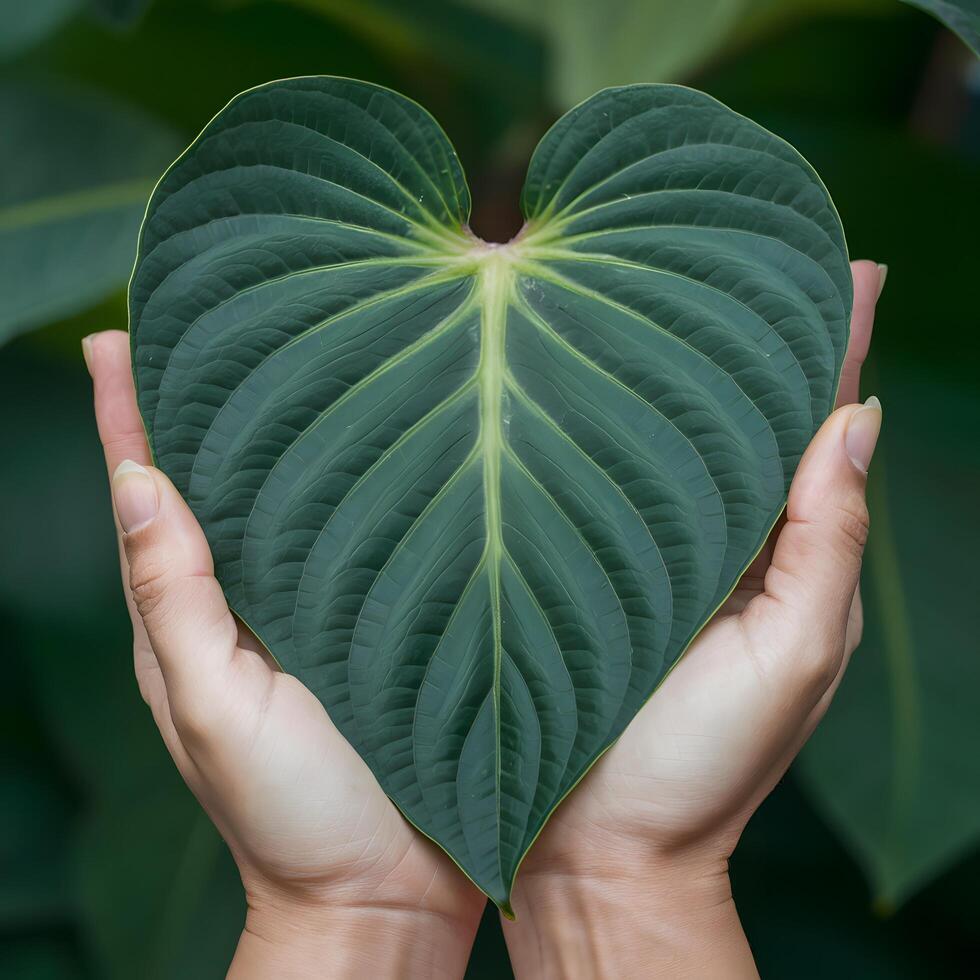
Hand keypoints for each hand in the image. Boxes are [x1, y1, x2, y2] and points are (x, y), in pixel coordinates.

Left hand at [84, 331, 484, 978]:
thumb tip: (137, 486)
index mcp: (196, 618)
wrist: (384, 890)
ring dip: (284, 430)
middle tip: (209, 317)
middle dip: (207, 401)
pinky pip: (361, 536)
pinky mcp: (383, 617)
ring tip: (290, 350)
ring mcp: (319, 607)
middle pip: (221, 483)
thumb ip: (174, 602)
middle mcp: (254, 600)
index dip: (129, 417)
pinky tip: (377, 436)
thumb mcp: (215, 710)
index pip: (151, 498)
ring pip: (294, 501)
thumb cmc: (288, 816)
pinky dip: (356, 484)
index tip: (115, 339)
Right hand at [502, 260, 885, 978]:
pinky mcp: (560, 555)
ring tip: (651, 269)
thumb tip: (859, 421)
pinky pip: (578, 475)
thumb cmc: (702, 768)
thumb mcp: (792, 658)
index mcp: (770, 551)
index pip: (807, 426)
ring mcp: (626, 540)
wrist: (590, 845)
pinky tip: (564, 362)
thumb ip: (829, 543)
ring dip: (656, 363)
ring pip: (648, 435)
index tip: (837, 261)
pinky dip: (582, 421)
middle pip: (728, 415)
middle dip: (740, 331)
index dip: (826, 346)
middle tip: (737, 236)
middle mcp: (700, 533)